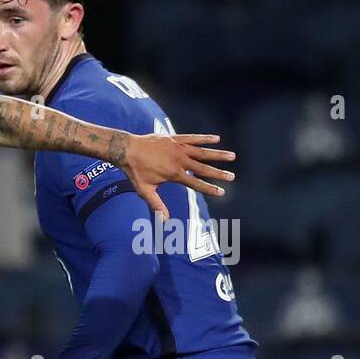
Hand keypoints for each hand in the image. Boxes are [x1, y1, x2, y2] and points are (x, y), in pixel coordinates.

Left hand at [119, 133, 234, 220]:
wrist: (127, 149)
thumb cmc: (135, 171)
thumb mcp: (145, 190)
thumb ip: (156, 205)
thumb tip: (164, 220)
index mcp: (174, 174)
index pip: (196, 183)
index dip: (209, 188)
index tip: (222, 192)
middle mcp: (179, 161)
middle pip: (203, 168)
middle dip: (218, 173)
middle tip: (232, 177)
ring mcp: (178, 148)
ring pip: (202, 151)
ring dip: (218, 154)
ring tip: (232, 156)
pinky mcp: (175, 139)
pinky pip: (193, 138)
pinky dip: (205, 138)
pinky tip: (217, 139)